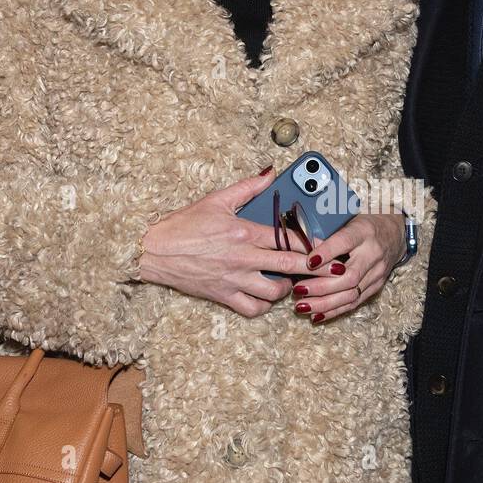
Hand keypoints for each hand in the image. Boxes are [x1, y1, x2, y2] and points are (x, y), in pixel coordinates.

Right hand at [134, 166, 343, 318]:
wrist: (153, 251)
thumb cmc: (182, 226)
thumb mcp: (216, 200)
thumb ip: (248, 187)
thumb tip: (271, 173)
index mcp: (244, 232)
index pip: (289, 239)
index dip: (311, 242)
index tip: (324, 244)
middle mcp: (243, 259)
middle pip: (291, 267)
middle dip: (315, 268)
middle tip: (329, 268)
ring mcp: (235, 280)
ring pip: (275, 293)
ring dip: (288, 287)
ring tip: (289, 279)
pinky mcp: (224, 296)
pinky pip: (253, 309)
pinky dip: (264, 306)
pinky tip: (266, 296)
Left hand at [290, 211, 406, 323]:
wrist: (395, 231)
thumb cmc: (364, 222)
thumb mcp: (347, 217)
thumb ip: (324, 230)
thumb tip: (293, 241)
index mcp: (364, 231)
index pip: (345, 241)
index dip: (326, 252)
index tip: (307, 262)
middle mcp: (373, 253)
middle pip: (349, 276)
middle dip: (321, 287)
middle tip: (298, 290)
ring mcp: (377, 272)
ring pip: (351, 294)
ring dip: (325, 304)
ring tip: (302, 307)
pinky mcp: (377, 286)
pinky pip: (355, 302)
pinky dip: (335, 310)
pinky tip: (317, 315)